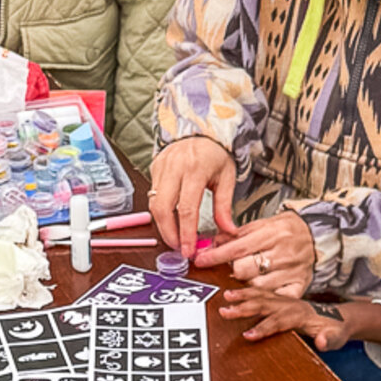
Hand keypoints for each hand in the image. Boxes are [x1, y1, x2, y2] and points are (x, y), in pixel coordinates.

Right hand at [150, 137, 238, 257]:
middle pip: (162, 209)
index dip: (185, 233)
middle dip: (168, 233)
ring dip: (162, 225)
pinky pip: (152, 195)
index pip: (186, 209)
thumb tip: (228, 231)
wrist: (201, 129)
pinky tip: (170, 219)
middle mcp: (174, 168)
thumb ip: (225, 207)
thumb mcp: (227, 177)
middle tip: (178, 248)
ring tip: (175, 237)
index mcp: (195, 169)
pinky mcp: (154, 168)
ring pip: (153, 204)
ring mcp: (161, 167)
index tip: (188, 250)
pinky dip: (160, 211)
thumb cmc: (216, 153)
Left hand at [194, 211, 314, 295]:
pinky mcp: (299, 285)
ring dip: (246, 285)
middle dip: (232, 271)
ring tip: (249, 277)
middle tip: (234, 267)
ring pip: (257, 287)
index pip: (237, 248)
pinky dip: (266, 298)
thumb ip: (237, 234)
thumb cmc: (287, 229)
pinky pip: (277, 298)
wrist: (318, 233)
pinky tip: (261, 295)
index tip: (201, 261)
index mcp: (272, 234)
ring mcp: (292, 271)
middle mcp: (283, 253)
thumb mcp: (262, 224)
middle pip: (245, 270)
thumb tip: (212, 243)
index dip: (216, 256)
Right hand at [220, 292, 380, 351]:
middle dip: (244, 309)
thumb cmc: (336, 330)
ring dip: (243, 296)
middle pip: (264, 305)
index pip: (278, 321)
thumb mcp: (337, 338)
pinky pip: (262, 293)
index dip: (263, 328)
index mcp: (301, 315)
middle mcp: (290, 304)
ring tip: (225, 297)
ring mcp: (285, 300)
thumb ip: (329, 340)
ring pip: (261, 296)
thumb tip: (321, 341)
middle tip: (224, 312)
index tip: (247, 335)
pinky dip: (247, 292)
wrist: (339, 317)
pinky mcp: (281, 300)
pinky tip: (234, 292)